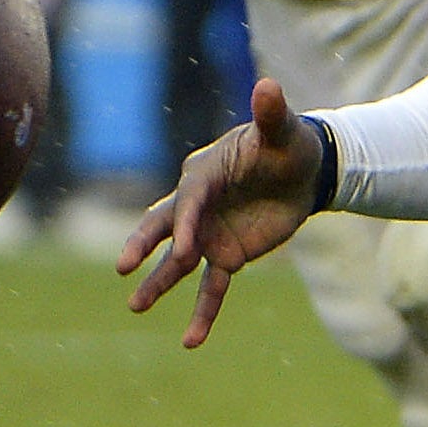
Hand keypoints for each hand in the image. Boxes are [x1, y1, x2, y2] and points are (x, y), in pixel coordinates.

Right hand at [119, 76, 323, 347]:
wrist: (305, 171)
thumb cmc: (287, 144)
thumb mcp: (283, 129)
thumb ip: (270, 113)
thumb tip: (267, 85)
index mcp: (205, 173)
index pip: (191, 198)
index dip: (188, 220)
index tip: (186, 244)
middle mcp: (198, 206)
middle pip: (165, 227)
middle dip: (145, 246)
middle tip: (123, 268)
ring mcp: (209, 234)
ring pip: (179, 263)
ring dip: (158, 284)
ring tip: (135, 307)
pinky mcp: (228, 256)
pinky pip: (212, 288)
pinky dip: (203, 314)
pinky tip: (191, 341)